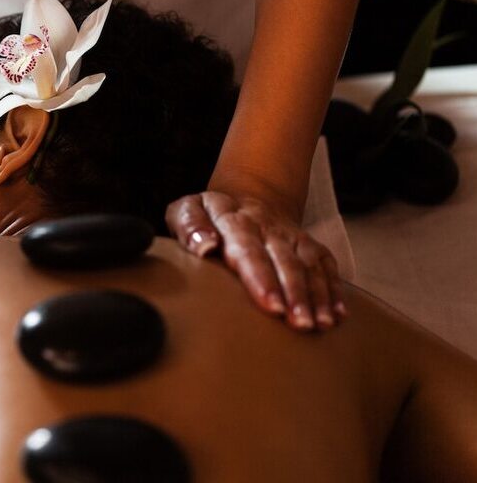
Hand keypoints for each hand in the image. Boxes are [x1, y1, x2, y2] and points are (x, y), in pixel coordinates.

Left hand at [166, 192, 345, 330]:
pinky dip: (334, 289)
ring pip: (307, 263)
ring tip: (320, 324)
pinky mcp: (307, 243)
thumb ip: (189, 227)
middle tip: (299, 323)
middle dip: (293, 292)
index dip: (261, 278)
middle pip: (283, 259)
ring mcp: (289, 234)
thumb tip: (204, 247)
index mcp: (232, 218)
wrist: (244, 199)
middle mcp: (265, 225)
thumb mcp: (185, 211)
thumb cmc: (206, 218)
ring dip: (316, 294)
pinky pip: (325, 264)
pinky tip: (338, 315)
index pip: (247, 249)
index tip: (271, 306)